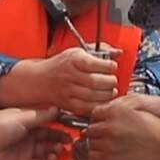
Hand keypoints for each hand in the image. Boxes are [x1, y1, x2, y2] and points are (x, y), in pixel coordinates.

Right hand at [0, 48, 119, 113]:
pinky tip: (102, 100)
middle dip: (110, 82)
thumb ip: (99, 52)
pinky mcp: (68, 104)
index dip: (109, 66)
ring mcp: (68, 91)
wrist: (40, 79)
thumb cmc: (61, 65)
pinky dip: (98, 105)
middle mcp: (70, 75)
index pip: (95, 64)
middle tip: (113, 81)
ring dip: (106, 94)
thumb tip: (118, 52)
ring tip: (110, 91)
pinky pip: (87, 107)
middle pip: (96, 81)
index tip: (112, 66)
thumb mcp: (77, 53)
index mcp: (73, 60)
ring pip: (93, 96)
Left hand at [0, 107, 71, 159]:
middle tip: (70, 140)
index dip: (59, 125)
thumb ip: (41, 115)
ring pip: (46, 152)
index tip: (71, 126)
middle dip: (60, 139)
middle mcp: (27, 136)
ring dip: (55, 150)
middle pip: (49, 138)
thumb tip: (57, 109)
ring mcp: (25, 151)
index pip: (47, 123)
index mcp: (26, 121)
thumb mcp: (22, 117)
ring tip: (60, 149)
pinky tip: (52, 157)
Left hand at [86, 96, 159, 159]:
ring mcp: (107, 142)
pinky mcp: (109, 158)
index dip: (99, 120)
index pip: (95, 113)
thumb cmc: (158, 128)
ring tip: (110, 148)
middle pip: (90, 129)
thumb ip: (120, 109)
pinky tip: (109, 156)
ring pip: (90, 143)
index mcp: (115, 110)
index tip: (103, 125)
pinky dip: (98, 157)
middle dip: (97, 133)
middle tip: (106, 138)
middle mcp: (109, 125)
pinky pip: (93, 156)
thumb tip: (107, 112)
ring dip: (97, 145)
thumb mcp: (138, 109)